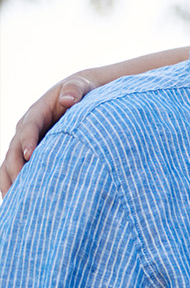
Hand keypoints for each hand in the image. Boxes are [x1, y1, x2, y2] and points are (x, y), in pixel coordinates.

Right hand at [2, 74, 93, 191]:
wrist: (79, 96)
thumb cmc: (81, 91)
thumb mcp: (80, 85)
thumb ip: (75, 90)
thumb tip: (68, 99)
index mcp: (36, 113)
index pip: (28, 128)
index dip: (28, 142)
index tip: (31, 156)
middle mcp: (26, 128)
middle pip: (14, 150)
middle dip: (15, 168)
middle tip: (20, 189)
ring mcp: (26, 142)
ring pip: (10, 163)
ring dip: (9, 181)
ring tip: (13, 202)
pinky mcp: (31, 152)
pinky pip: (18, 169)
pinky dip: (15, 184)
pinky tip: (17, 202)